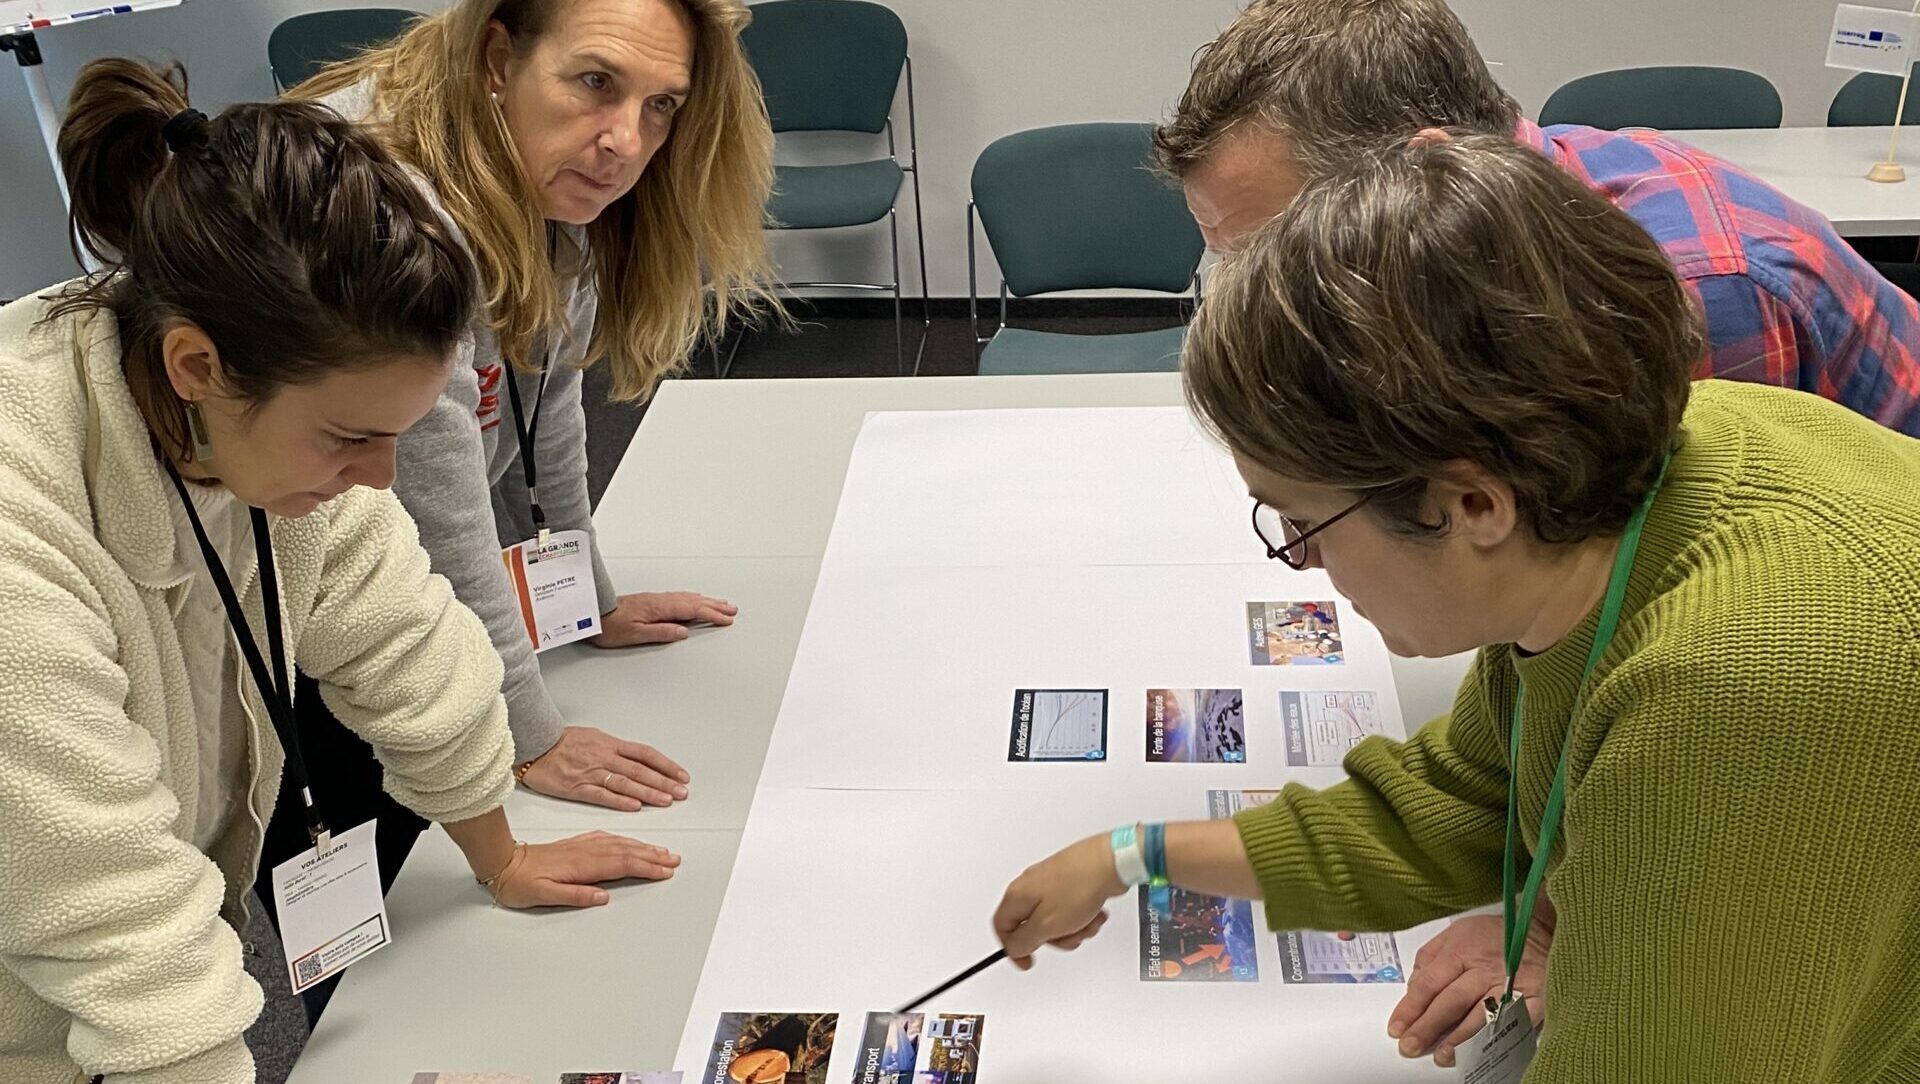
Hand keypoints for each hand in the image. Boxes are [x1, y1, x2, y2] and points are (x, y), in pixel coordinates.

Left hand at [490, 830, 680, 908]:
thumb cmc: (519, 883)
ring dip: (643, 847)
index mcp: (581, 865)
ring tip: (661, 851)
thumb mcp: (543, 895)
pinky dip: (625, 841)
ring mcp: (582, 846)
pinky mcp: (576, 845)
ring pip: (620, 844)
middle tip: (674, 859)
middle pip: (627, 852)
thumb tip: (602, 897)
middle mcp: (585, 852)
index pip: (622, 864)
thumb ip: (574, 895)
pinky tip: (631, 842)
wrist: (502, 864)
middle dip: (653, 856)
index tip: (665, 870)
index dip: (647, 867)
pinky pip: (608, 839)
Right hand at [520, 725, 690, 810]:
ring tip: (666, 801)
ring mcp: (591, 773)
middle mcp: (604, 757)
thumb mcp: (594, 737)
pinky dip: (619, 801)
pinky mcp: (577, 787)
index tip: (681, 775)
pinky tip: (635, 806)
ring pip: (625, 783)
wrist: (535, 746)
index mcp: (610, 744)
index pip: (645, 754)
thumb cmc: (562, 742)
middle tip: (681, 792)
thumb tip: (635, 757)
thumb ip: (615, 749)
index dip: (666, 765)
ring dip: (648, 793)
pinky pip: (602, 795)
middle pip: (640, 770)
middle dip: (664, 782)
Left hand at [590, 591, 736, 647]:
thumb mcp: (635, 635)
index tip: (727, 619)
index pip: (692, 610)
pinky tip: (695, 600)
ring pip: (688, 598)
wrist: (591, 612)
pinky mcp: (651, 601)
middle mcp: (660, 601)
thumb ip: (661, 632)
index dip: (712, 614)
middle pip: (694, 601)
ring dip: (706, 600)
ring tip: (721, 603)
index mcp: (659, 608)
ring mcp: (656, 599)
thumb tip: (683, 632)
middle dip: (715, 605)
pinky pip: (680, 597)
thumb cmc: (609, 625)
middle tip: (732, 609)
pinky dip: (693, 599)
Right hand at [992, 834, 1125, 968]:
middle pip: (1032, 926)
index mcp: (1017, 895)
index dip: (1012, 948)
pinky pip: (1070, 910)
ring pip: (1054, 921)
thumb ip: (1025, 941)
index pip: (1001, 927)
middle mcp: (1030, 886)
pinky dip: (1083, 917)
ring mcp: (1050, 883)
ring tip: (1086, 922)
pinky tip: (1094, 913)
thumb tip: (1014, 948)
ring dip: (1073, 929)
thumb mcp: (1047, 925)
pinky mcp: (1068, 882)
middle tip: (1067, 936)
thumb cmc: (1079, 887)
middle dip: (1053, 938)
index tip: (1027, 960)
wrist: (1109, 862)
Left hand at [1387, 911, 1551, 1066]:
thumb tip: (1413, 986)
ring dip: (1458, 1040)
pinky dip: (1495, 1038)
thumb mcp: (1456, 932)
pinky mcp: (1533, 1000)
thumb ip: (1430, 957)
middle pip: (1449, 1002)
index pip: (1428, 984)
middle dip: (1427, 1028)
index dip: (1410, 1008)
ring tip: (1441, 1055)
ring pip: (1478, 1016)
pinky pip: (1511, 1023)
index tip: (1397, 1027)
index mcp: (1460, 950)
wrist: (1542, 931)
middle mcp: (1483, 969)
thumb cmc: (1495, 934)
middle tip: (1410, 1046)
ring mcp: (1509, 985)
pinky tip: (1480, 1051)